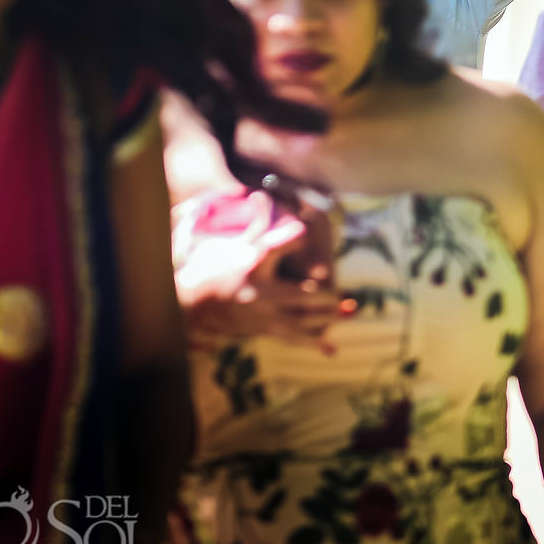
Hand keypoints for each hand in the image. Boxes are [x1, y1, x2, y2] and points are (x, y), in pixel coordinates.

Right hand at [179, 195, 343, 353]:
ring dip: (327, 318)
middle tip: (344, 293)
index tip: (304, 231)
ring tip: (350, 312)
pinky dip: (313, 344)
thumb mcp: (236, 244)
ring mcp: (261, 315)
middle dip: (324, 296)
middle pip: (298, 295)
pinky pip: (291, 338)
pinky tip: (332, 350)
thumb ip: (256, 222)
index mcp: (252, 265)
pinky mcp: (263, 329)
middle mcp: (258, 292)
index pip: (272, 249)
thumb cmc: (218, 268)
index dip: (290, 240)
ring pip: (300, 319)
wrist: (193, 305)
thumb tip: (260, 193)